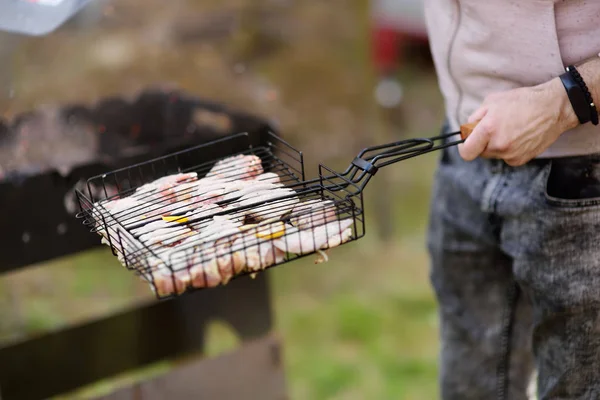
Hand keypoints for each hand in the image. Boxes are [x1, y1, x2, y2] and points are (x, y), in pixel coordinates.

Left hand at [458, 78, 579, 165]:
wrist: (554, 107)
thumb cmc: (522, 101)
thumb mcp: (492, 101)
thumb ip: (474, 118)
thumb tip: (466, 131)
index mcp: (488, 130)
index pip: (466, 152)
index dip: (464, 147)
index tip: (467, 141)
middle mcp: (498, 145)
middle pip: (479, 152)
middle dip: (482, 142)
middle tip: (494, 128)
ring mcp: (510, 155)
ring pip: (493, 154)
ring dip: (496, 145)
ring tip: (510, 129)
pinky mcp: (520, 160)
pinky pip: (506, 157)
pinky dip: (508, 149)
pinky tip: (519, 136)